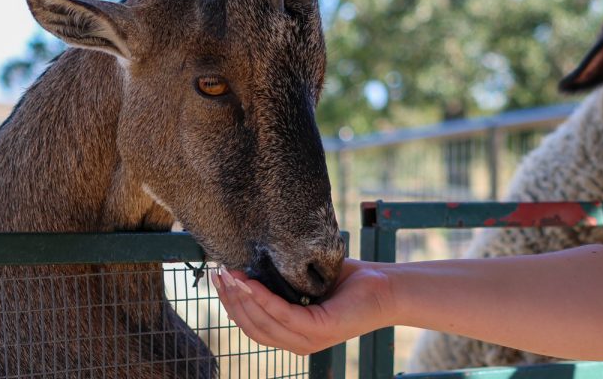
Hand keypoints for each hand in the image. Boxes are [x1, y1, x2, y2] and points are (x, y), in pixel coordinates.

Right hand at [211, 258, 396, 355]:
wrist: (385, 287)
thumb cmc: (349, 281)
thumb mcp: (308, 281)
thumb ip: (283, 279)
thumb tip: (253, 261)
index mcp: (292, 334)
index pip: (252, 325)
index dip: (231, 304)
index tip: (217, 280)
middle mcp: (297, 343)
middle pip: (252, 326)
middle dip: (230, 300)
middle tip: (217, 274)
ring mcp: (309, 340)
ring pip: (263, 323)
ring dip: (242, 299)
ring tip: (229, 275)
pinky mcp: (320, 330)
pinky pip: (284, 315)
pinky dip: (264, 299)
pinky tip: (251, 282)